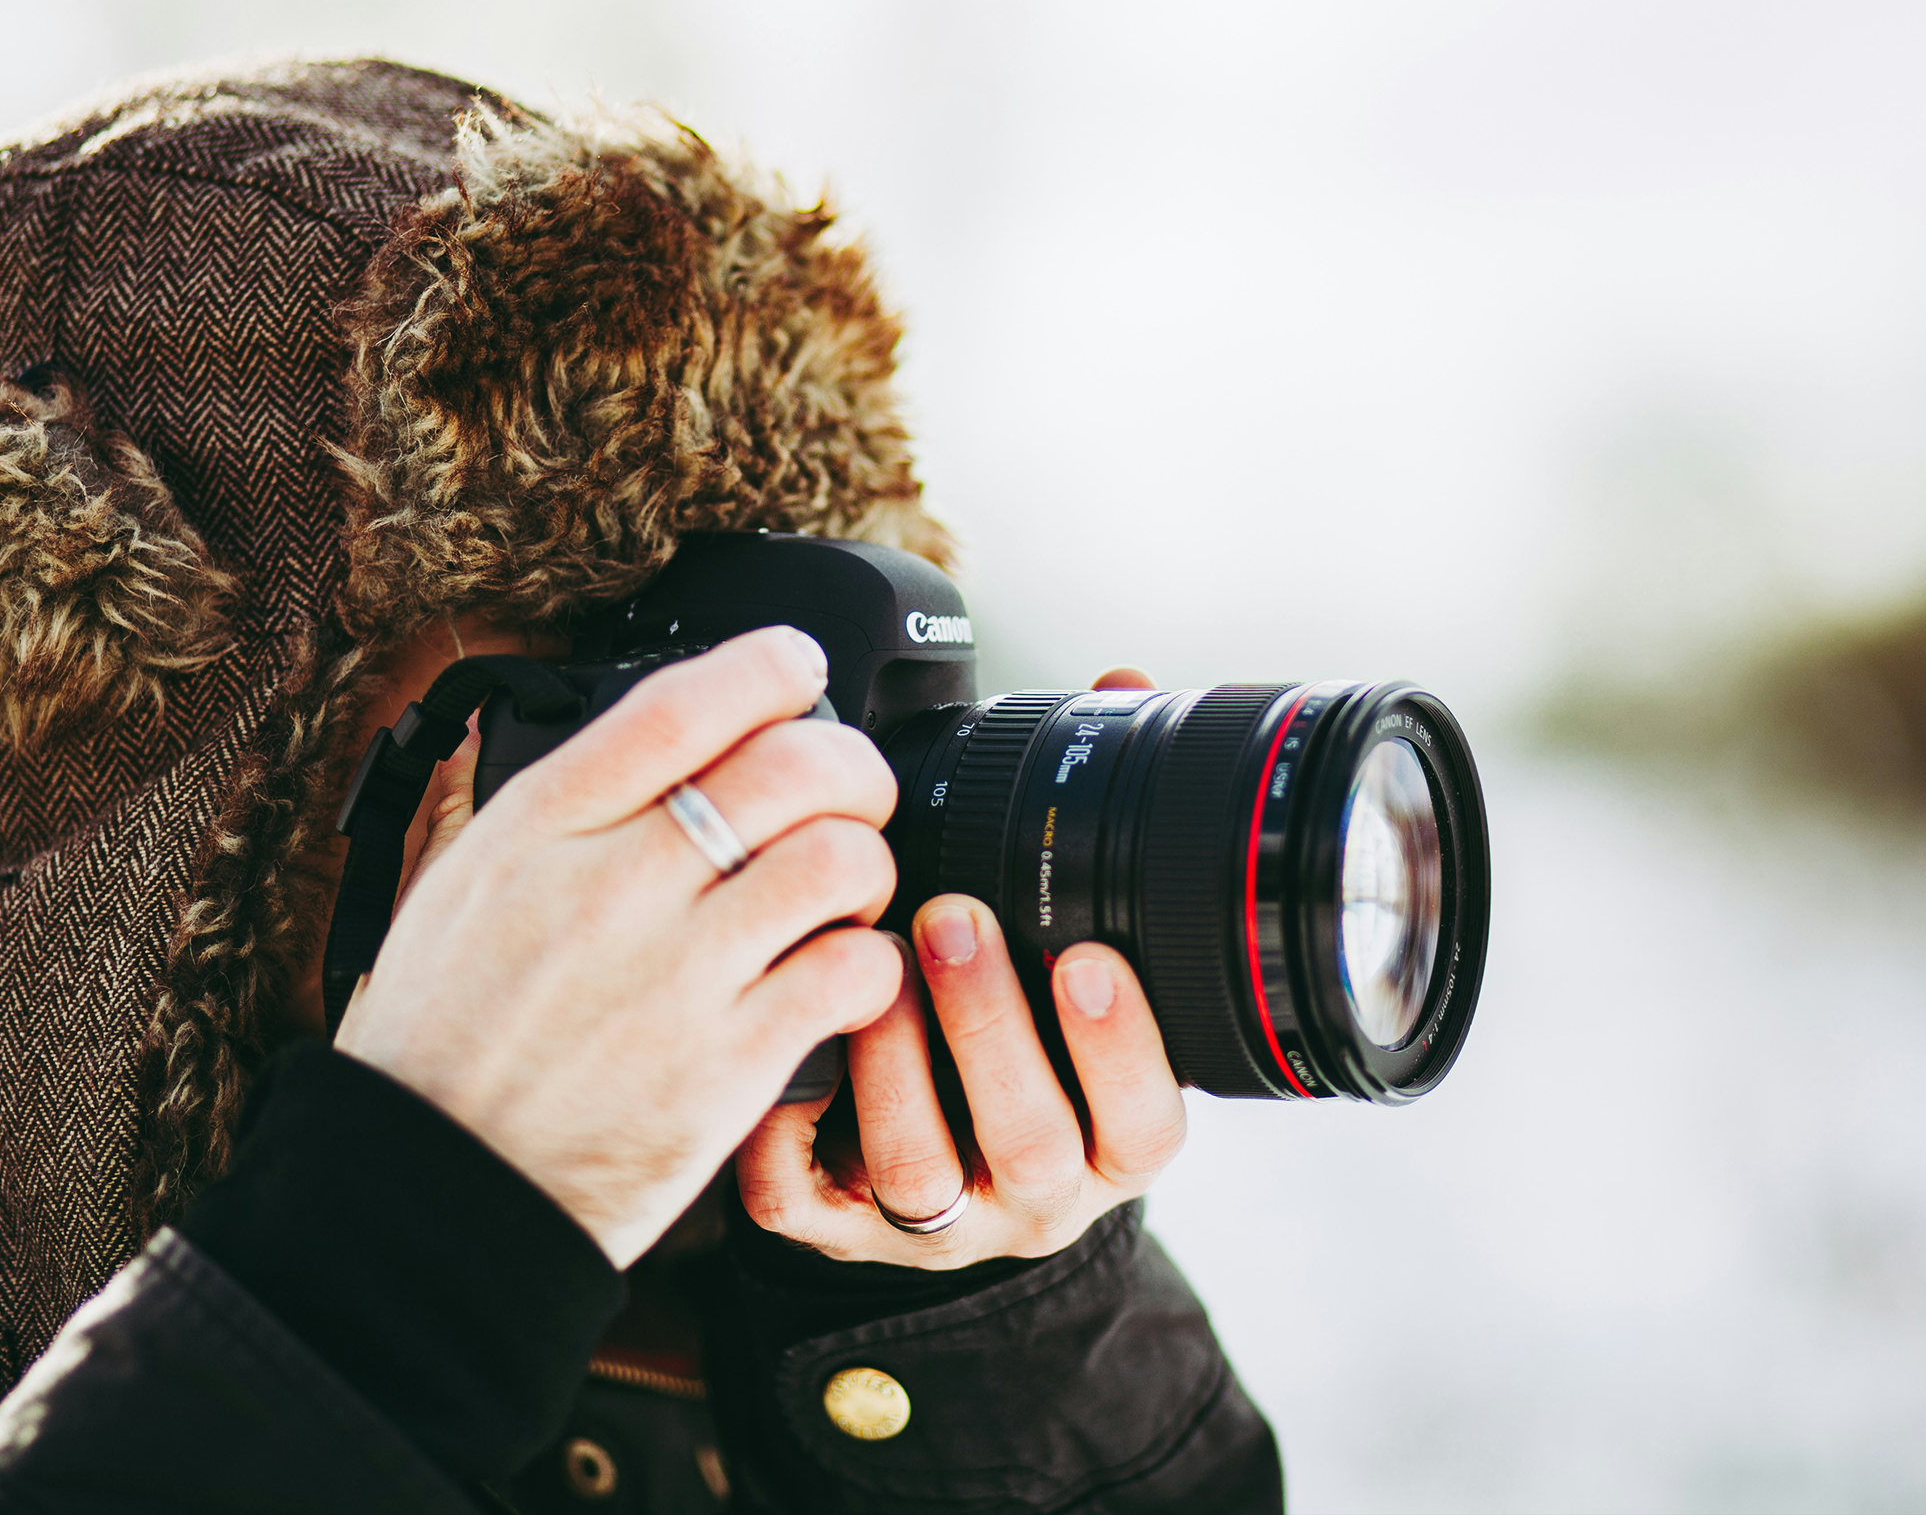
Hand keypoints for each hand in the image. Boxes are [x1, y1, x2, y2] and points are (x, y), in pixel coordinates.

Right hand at [335, 627, 906, 1266]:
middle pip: (791, 764)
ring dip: (867, 865)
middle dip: (850, 766)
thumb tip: (630, 725)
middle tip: (852, 796)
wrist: (432, 1191)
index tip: (799, 666)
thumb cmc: (441, 1040)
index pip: (684, 703)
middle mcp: (613, 887)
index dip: (769, 666)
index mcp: (541, 828)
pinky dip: (871, 965)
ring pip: (840, 858)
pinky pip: (854, 971)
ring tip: (845, 895)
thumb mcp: (458, 885)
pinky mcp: (728, 1066)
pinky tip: (843, 977)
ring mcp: (677, 976)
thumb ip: (551, 803)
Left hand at [734, 665, 1188, 1267]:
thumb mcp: (1083, 958)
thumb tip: (1121, 691)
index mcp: (1111, 1134)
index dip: (1124, 1046)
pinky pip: (804, 1208)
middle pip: (1032, 1142)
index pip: (1144, 1119)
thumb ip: (1100, 831)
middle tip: (950, 922)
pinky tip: (780, 1056)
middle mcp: (1036, 1190)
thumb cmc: (1023, 1034)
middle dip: (993, 1028)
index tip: (1086, 954)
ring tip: (868, 972)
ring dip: (895, 1067)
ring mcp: (939, 1224)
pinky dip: (782, 1138)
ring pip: (921, 1177)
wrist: (949, 1174)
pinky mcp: (843, 1233)